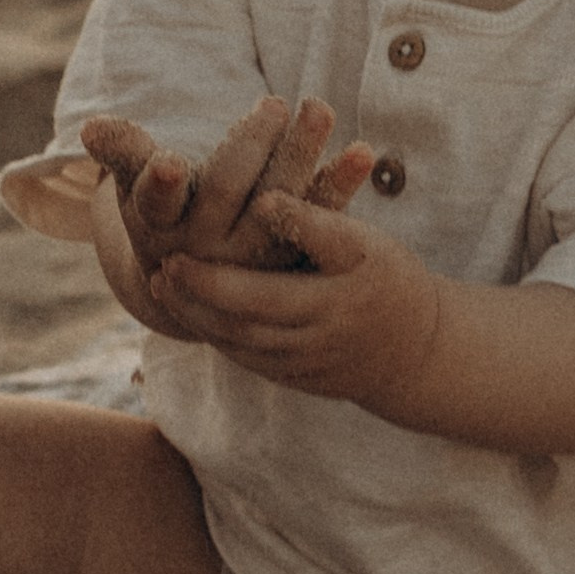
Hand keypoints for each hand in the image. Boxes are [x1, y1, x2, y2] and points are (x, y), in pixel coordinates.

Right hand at [82, 96, 373, 278]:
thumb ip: (125, 152)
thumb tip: (90, 126)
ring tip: (320, 108)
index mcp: (161, 225)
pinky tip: (364, 153)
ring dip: (301, 154)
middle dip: (247, 145)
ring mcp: (254, 251)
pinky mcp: (294, 250)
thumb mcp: (137, 188)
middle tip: (272, 104)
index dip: (161, 183)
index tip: (169, 162)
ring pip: (278, 201)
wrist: (207, 287)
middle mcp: (208, 244)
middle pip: (227, 190)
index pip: (157, 201)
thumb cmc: (167, 214)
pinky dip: (341, 183)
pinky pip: (320, 216)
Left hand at [153, 194, 445, 410]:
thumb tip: (262, 197)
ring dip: (196, 310)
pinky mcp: (297, 377)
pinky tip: (184, 308)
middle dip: (210, 282)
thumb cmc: (380, 276)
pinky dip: (210, 331)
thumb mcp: (365, 243)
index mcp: (360, 269)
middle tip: (170, 259)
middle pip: (264, 302)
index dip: (297, 219)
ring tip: (162, 281)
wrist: (412, 351)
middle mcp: (337, 315)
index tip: (261, 198)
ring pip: (244, 334)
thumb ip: (316, 224)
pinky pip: (245, 355)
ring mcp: (315, 352)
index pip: (328, 241)